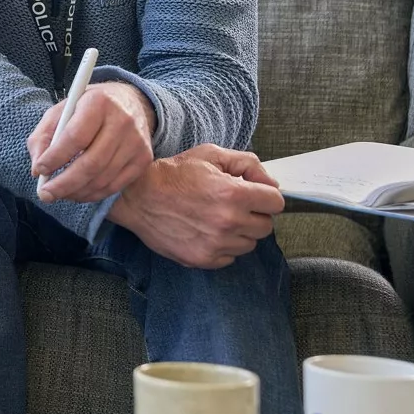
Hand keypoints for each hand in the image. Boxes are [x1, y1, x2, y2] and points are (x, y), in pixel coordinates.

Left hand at [28, 81, 156, 202]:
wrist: (129, 102)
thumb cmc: (87, 107)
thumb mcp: (61, 110)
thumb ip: (44, 136)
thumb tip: (37, 169)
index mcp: (98, 102)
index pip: (76, 137)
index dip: (55, 157)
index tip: (39, 170)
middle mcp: (123, 121)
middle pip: (91, 163)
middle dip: (64, 183)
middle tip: (45, 194)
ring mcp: (137, 142)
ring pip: (103, 178)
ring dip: (76, 192)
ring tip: (58, 193)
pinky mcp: (143, 159)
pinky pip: (115, 185)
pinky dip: (92, 194)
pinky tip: (77, 193)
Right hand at [107, 145, 284, 268]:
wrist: (136, 196)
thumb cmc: (172, 174)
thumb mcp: (209, 155)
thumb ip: (247, 164)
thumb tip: (270, 184)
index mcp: (232, 193)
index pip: (276, 202)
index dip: (266, 195)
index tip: (254, 194)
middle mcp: (228, 221)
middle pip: (266, 226)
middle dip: (254, 214)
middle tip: (233, 205)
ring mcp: (216, 244)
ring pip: (249, 243)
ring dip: (239, 232)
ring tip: (216, 218)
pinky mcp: (203, 259)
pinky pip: (230, 257)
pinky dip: (223, 246)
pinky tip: (206, 231)